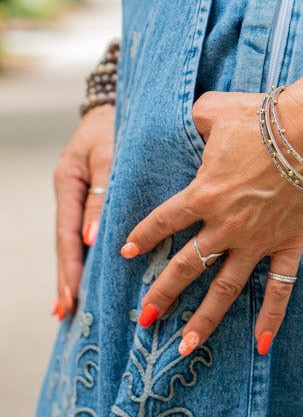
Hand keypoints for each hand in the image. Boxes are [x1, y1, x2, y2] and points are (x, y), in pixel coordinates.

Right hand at [52, 104, 114, 318]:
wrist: (122, 103)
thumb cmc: (118, 123)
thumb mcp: (108, 154)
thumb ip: (103, 193)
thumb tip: (91, 239)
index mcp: (69, 184)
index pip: (67, 234)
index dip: (70, 267)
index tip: (71, 296)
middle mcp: (73, 194)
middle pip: (68, 244)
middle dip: (68, 279)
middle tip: (65, 313)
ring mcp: (83, 197)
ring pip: (79, 241)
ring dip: (77, 271)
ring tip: (73, 305)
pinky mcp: (98, 198)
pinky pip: (92, 231)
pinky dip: (91, 254)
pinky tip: (93, 275)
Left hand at [120, 83, 302, 355]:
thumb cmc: (264, 116)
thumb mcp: (215, 110)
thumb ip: (193, 119)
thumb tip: (185, 117)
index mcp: (204, 193)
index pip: (164, 221)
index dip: (142, 237)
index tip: (125, 252)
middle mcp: (226, 225)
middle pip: (188, 267)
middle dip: (163, 294)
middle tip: (144, 319)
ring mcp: (258, 240)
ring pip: (226, 288)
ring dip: (205, 319)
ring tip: (186, 347)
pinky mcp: (289, 244)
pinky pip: (280, 288)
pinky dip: (271, 318)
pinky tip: (261, 345)